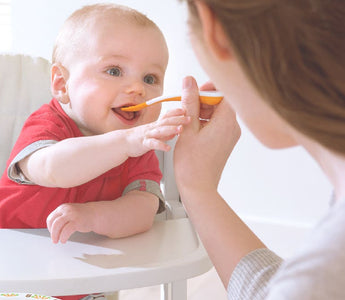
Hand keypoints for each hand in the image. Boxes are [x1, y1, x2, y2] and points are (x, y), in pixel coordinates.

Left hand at [47, 203, 93, 242]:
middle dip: (52, 233)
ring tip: (58, 240)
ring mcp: (72, 215)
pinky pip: (66, 231)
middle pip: (53, 222)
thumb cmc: (81, 215)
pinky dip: (63, 237)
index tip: (52, 233)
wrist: (95, 214)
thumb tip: (51, 229)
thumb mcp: (69, 212)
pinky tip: (64, 240)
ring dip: (56, 235)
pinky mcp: (77, 221)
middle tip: (54, 240)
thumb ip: (61, 217)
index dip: (49, 228)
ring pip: (57, 226)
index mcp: (63, 207)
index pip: (50, 218)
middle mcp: (66, 210)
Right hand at [125, 108, 189, 156]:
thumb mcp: (154, 133)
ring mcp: (148, 135)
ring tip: (180, 129)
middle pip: (166, 121)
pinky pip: (152, 144)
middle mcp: (152, 128)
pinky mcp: (144, 143)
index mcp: (156, 125)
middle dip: (178, 119)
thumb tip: (177, 130)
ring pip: (160, 131)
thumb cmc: (139, 138)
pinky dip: (160, 145)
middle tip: (189, 118)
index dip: (176, 112)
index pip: (166, 116)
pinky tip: (168, 148)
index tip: (186, 109)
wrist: (123, 143)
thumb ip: (166, 132)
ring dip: (171, 129)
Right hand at [174, 76, 240, 193]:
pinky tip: (192, 130)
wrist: (198, 187)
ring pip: (218, 113)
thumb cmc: (192, 163)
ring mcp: (230, 135)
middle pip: (221, 102)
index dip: (208, 89)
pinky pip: (217, 124)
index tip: (194, 92)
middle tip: (186, 108)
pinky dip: (205, 122)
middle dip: (202, 101)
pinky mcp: (226, 142)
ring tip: (187, 122)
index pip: (224, 93)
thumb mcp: (187, 128)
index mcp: (226, 122)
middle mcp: (233, 127)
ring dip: (202, 112)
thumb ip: (190, 102)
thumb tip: (189, 81)